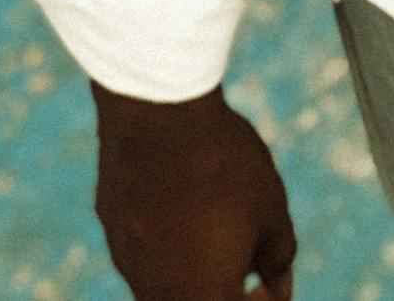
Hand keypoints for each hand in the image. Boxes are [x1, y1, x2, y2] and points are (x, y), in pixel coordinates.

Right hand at [91, 81, 297, 299]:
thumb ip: (278, 256)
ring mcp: (129, 265)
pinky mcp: (113, 232)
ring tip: (216, 218)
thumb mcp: (270, 208)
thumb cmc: (224, 164)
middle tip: (246, 254)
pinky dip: (167, 240)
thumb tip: (280, 285)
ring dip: (193, 268)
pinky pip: (144, 252)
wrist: (159, 112)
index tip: (268, 280)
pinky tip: (183, 198)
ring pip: (166, 285)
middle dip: (224, 289)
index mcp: (204, 299)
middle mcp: (159, 295)